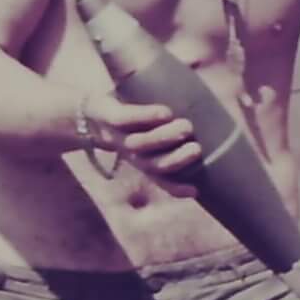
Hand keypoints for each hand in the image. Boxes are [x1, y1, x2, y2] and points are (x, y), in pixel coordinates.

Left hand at [76, 90, 200, 194]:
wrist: (87, 113)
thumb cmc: (131, 121)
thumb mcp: (153, 127)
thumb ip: (177, 126)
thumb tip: (212, 110)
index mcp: (144, 161)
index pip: (161, 181)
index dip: (177, 188)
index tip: (196, 190)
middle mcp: (132, 153)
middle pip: (153, 165)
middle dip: (177, 160)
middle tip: (197, 148)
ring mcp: (119, 136)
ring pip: (140, 144)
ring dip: (165, 138)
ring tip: (187, 126)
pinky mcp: (109, 116)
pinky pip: (126, 119)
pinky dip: (147, 116)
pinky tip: (165, 112)